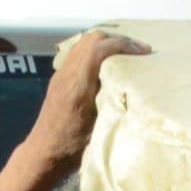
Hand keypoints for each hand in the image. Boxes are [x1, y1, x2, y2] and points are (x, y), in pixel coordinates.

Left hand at [0, 29, 151, 190]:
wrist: (44, 152)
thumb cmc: (74, 146)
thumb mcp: (101, 126)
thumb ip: (114, 102)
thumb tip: (138, 87)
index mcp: (78, 84)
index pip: (99, 49)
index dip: (124, 45)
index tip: (146, 52)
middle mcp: (67, 73)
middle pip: (91, 39)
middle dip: (118, 40)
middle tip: (139, 51)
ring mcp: (61, 74)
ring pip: (84, 44)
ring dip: (106, 44)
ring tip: (128, 55)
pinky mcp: (59, 79)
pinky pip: (79, 53)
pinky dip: (97, 52)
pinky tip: (110, 65)